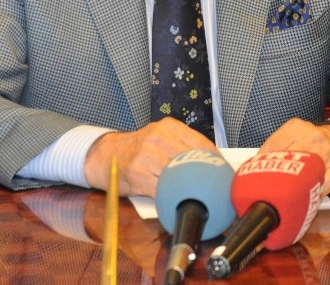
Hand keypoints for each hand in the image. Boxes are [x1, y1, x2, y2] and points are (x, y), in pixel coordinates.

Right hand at [84, 118, 216, 197]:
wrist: (105, 155)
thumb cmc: (138, 150)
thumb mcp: (160, 138)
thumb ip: (181, 146)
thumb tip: (211, 164)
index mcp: (169, 127)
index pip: (201, 144)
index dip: (215, 161)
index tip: (224, 174)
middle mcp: (159, 137)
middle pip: (192, 160)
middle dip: (205, 177)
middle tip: (217, 190)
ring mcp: (147, 155)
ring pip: (178, 176)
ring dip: (190, 190)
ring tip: (200, 198)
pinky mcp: (138, 174)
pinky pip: (162, 190)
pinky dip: (172, 199)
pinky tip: (179, 203)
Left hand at [259, 118, 329, 196]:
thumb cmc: (314, 141)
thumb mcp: (295, 135)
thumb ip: (277, 146)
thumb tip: (254, 164)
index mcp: (295, 127)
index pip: (273, 145)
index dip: (261, 162)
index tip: (253, 174)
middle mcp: (310, 136)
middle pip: (287, 158)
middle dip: (275, 176)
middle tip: (265, 190)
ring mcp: (325, 151)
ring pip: (306, 170)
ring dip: (294, 186)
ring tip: (283, 198)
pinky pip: (324, 182)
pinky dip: (315, 192)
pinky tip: (308, 198)